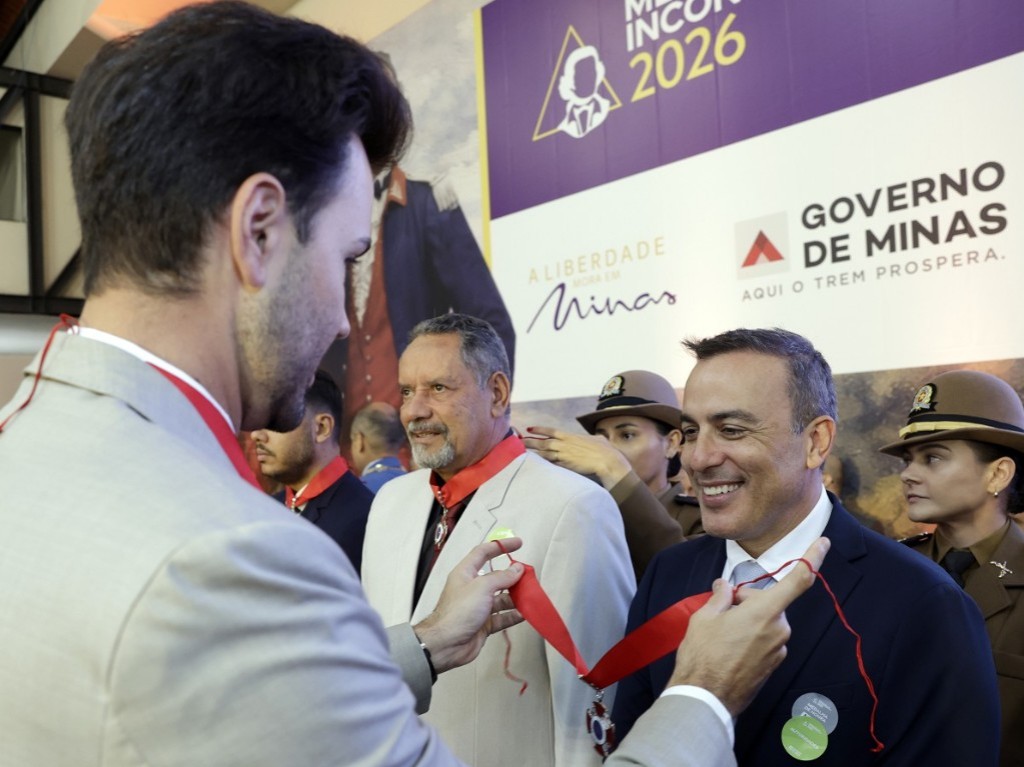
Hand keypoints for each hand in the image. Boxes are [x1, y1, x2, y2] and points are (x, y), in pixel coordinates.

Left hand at [413, 537, 524, 673]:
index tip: (518, 544)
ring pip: (501, 598)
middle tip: (529, 577)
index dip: (500, 546)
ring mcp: (478, 607)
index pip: (483, 552)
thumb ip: (502, 577)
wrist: (446, 644)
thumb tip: (517, 569)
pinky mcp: (483, 624)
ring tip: (529, 597)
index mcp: (466, 573)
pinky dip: (513, 615)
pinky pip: (502, 617)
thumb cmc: (458, 612)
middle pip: (496, 577)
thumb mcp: (482, 587)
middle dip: (513, 576)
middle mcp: (472, 588)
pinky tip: (524, 614)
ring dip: (516, 598)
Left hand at [523, 426, 631, 488]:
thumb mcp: (598, 440)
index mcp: (571, 436)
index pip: (551, 431)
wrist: (607, 460)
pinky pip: (549, 463)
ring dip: (532, 452)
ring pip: (543, 452)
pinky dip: (540, 463)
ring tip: (520, 452)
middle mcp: (564, 444)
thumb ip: (592, 439)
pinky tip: (532, 464)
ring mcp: (564, 455)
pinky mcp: (565, 465)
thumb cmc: (605, 450)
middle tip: (518, 440)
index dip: (540, 430)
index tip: (530, 429)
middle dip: (530, 441)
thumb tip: (597, 438)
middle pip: (543, 442)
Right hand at [668, 537, 830, 716]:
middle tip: (721, 610)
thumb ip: (721, 597)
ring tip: (720, 634)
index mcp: (765, 612)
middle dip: (747, 601)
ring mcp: (778, 650)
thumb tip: (725, 587)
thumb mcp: (705, 617)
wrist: (705, 698)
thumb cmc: (703, 655)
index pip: (798, 580)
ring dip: (747, 621)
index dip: (812, 558)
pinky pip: (764, 640)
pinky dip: (749, 638)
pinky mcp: (772, 665)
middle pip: (769, 602)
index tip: (824, 542)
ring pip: (765, 622)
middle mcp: (779, 630)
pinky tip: (727, 649)